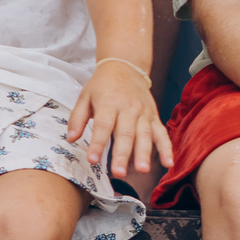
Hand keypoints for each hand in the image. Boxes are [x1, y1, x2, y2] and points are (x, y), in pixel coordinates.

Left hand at [69, 59, 172, 181]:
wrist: (125, 67)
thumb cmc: (102, 85)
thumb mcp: (85, 96)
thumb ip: (77, 118)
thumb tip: (71, 139)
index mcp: (108, 103)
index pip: (102, 126)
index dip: (97, 143)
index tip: (92, 160)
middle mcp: (128, 109)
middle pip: (125, 133)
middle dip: (123, 155)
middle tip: (119, 173)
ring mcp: (143, 113)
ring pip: (144, 135)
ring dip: (144, 154)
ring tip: (142, 170)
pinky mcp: (154, 117)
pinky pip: (162, 133)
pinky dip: (167, 148)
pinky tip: (169, 163)